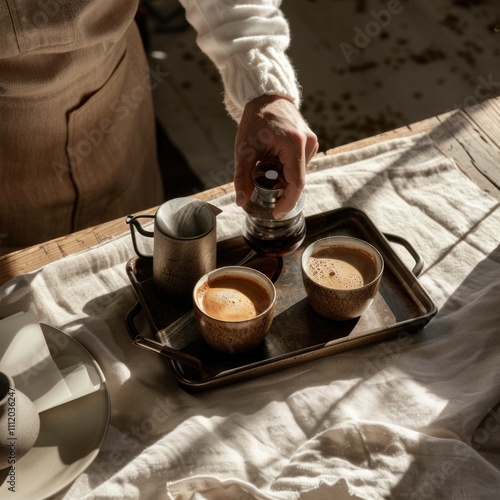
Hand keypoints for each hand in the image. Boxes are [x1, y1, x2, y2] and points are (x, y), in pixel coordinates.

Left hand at [234, 95, 318, 217]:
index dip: (287, 202)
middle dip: (280, 188)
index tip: (276, 213)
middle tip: (262, 186)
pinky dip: (285, 169)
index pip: (296, 183)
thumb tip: (241, 202)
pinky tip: (272, 160)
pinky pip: (299, 164)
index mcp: (294, 144)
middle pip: (297, 180)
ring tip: (264, 166)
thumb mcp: (244, 150)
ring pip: (298, 173)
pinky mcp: (310, 141)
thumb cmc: (255, 120)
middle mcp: (308, 143)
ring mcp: (312, 141)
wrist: (266, 96)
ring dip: (282, 177)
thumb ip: (242, 178)